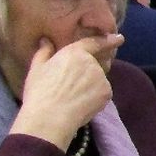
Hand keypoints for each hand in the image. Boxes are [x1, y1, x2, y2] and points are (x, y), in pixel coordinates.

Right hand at [9, 34, 122, 149]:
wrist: (50, 117)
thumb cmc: (40, 92)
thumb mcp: (36, 69)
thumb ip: (44, 52)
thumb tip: (46, 41)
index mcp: (75, 52)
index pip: (95, 42)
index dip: (108, 40)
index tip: (119, 38)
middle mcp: (92, 62)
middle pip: (99, 62)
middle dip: (95, 67)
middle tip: (80, 81)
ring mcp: (102, 77)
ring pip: (101, 78)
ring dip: (94, 82)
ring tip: (77, 95)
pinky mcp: (107, 93)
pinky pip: (103, 92)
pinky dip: (96, 96)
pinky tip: (83, 103)